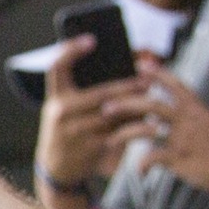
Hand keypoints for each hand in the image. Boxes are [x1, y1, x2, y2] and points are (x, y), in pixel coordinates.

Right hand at [36, 37, 149, 191]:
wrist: (56, 169)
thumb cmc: (68, 131)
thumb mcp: (66, 110)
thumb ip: (85, 91)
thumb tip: (123, 67)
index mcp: (55, 98)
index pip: (57, 67)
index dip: (71, 50)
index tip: (91, 39)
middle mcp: (61, 112)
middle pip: (102, 92)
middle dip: (128, 85)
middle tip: (148, 79)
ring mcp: (76, 131)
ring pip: (115, 113)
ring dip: (137, 106)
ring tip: (153, 98)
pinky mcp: (91, 148)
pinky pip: (120, 133)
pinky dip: (137, 127)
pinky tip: (150, 123)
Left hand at [112, 61, 208, 194]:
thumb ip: (195, 120)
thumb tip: (178, 120)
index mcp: (197, 109)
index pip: (175, 85)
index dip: (157, 74)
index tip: (140, 65)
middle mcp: (187, 120)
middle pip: (151, 104)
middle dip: (126, 104)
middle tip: (106, 105)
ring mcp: (182, 139)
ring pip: (146, 129)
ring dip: (124, 132)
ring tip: (110, 139)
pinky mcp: (180, 158)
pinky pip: (153, 158)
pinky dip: (142, 165)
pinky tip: (139, 172)